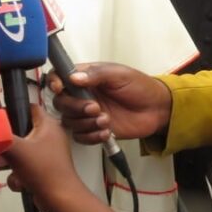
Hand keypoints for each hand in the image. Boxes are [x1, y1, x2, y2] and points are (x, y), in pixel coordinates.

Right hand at [0, 106, 78, 211]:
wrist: (60, 200)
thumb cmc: (44, 171)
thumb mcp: (16, 149)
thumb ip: (0, 137)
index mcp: (48, 125)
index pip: (28, 108)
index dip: (12, 111)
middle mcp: (49, 137)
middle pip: (20, 133)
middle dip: (5, 143)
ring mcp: (47, 154)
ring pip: (20, 152)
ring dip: (7, 160)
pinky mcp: (43, 169)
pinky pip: (24, 166)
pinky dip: (18, 174)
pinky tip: (17, 182)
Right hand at [48, 63, 170, 143]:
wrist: (156, 109)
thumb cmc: (140, 87)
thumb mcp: (119, 75)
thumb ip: (96, 74)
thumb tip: (74, 77)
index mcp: (85, 77)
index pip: (59, 77)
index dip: (54, 83)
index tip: (60, 88)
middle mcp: (83, 95)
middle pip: (61, 103)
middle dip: (75, 107)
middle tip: (95, 107)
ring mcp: (87, 114)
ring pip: (69, 121)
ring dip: (86, 123)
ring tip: (106, 120)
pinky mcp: (94, 130)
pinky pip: (80, 137)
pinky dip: (91, 136)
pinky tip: (106, 131)